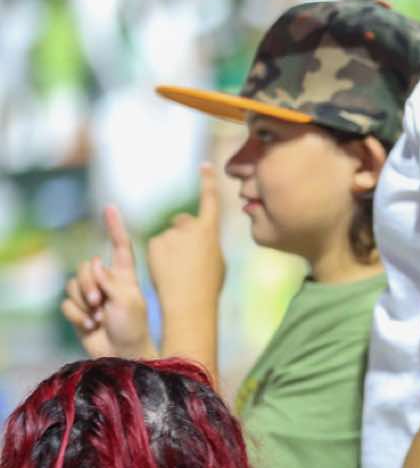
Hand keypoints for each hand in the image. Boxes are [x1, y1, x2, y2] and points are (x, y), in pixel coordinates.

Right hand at [61, 206, 153, 357]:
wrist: (124, 354)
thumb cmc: (133, 328)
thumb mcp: (128, 301)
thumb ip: (111, 280)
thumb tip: (94, 264)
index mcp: (125, 276)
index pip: (120, 247)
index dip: (114, 227)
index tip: (110, 207)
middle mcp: (107, 282)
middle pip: (84, 267)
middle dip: (87, 285)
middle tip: (99, 304)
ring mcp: (92, 296)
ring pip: (73, 285)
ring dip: (83, 303)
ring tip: (98, 318)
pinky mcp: (80, 310)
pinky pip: (66, 304)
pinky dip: (76, 315)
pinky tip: (90, 326)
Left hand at [144, 162, 226, 316]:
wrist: (188, 301)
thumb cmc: (208, 286)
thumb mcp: (217, 261)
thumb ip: (207, 243)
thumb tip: (200, 237)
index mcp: (210, 231)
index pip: (210, 200)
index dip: (207, 182)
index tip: (204, 166)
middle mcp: (190, 227)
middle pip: (181, 220)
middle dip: (181, 232)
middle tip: (184, 256)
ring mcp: (171, 234)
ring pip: (167, 236)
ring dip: (169, 248)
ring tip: (177, 271)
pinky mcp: (154, 242)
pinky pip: (155, 245)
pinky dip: (159, 256)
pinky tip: (165, 271)